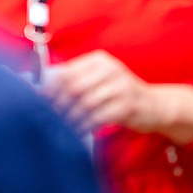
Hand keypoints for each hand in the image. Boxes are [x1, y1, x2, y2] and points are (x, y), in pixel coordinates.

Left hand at [45, 50, 171, 135]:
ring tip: (60, 129)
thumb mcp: (101, 80)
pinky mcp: (128, 104)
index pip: (67, 72)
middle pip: (74, 88)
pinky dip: (84, 127)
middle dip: (58, 106)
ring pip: (85, 104)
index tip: (38, 104)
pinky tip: (77, 132)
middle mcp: (111, 69)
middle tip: (47, 120)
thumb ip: (77, 81)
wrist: (154, 105)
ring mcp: (121, 86)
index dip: (50, 90)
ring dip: (70, 119)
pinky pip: (98, 117)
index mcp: (100, 60)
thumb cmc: (120, 94)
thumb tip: (43, 93)